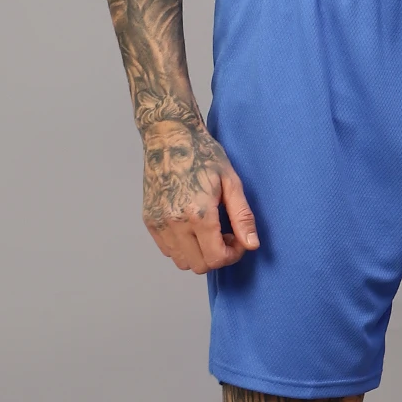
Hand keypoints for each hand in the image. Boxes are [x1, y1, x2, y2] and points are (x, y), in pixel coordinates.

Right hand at [140, 116, 258, 271]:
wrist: (170, 136)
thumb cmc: (203, 153)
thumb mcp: (231, 181)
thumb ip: (242, 216)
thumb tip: (251, 245)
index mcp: (198, 213)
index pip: (216, 258)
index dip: (232, 254)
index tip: (237, 238)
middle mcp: (175, 222)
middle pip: (199, 265)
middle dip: (217, 256)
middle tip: (225, 234)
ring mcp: (159, 223)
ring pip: (182, 261)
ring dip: (199, 253)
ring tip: (208, 231)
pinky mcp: (149, 220)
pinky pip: (167, 250)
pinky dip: (183, 246)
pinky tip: (192, 227)